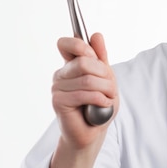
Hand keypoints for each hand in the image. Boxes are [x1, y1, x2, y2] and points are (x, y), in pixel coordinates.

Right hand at [52, 32, 118, 149]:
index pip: (66, 43)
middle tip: (109, 88)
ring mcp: (57, 87)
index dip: (81, 46)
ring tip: (107, 99)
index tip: (94, 57)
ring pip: (88, 79)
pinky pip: (84, 94)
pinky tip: (102, 105)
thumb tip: (96, 35)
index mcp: (70, 65)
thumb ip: (101, 57)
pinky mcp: (58, 101)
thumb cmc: (99, 105)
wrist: (93, 132)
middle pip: (84, 61)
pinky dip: (100, 100)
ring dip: (106, 90)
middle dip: (104, 75)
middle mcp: (61, 74)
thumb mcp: (106, 77)